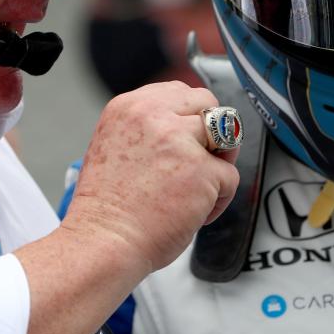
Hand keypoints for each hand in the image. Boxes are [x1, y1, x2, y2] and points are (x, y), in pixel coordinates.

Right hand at [61, 81, 240, 272]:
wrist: (103, 241)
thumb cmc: (107, 207)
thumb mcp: (114, 146)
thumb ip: (147, 128)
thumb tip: (187, 125)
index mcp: (129, 106)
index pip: (180, 92)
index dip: (190, 118)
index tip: (186, 142)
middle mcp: (154, 115)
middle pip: (208, 103)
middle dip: (211, 132)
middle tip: (198, 163)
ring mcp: (180, 140)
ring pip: (227, 134)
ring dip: (219, 161)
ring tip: (198, 188)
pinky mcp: (203, 170)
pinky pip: (230, 177)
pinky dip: (219, 200)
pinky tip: (194, 213)